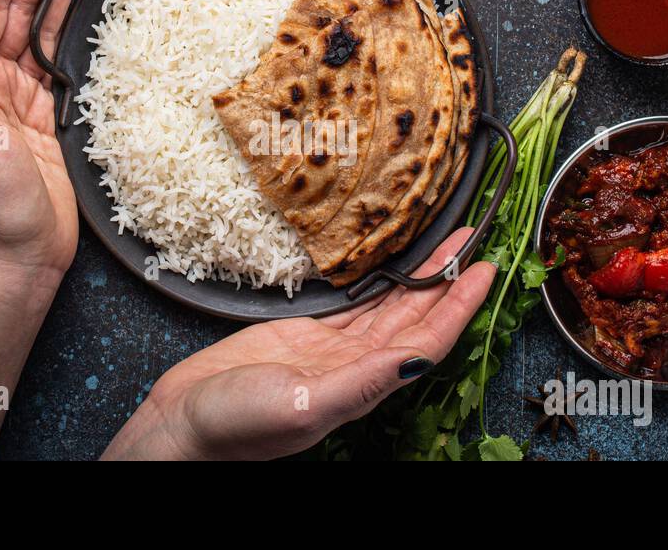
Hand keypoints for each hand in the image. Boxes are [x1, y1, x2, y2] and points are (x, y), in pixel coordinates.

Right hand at [102, 228, 495, 459]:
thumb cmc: (235, 427)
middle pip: (416, 317)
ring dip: (419, 277)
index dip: (459, 306)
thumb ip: (360, 384)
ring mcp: (332, 351)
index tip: (484, 272)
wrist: (183, 425)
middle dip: (448, 281)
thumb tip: (414, 359)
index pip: (427, 341)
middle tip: (474, 241)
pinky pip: (353, 304)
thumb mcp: (302, 405)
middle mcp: (356, 368)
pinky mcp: (305, 336)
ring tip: (446, 245)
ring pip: (388, 307)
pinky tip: (391, 262)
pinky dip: (377, 282)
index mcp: (363, 386)